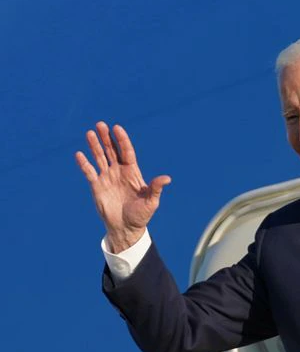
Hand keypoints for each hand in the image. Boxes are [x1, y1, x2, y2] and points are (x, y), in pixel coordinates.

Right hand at [75, 122, 170, 252]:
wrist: (126, 228)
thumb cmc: (141, 214)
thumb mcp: (151, 201)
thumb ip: (156, 188)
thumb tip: (167, 178)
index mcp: (132, 172)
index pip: (126, 152)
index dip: (122, 140)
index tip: (117, 128)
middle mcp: (119, 172)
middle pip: (111, 151)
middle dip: (106, 138)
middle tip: (100, 124)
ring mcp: (107, 178)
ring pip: (100, 158)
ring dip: (95, 146)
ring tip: (89, 133)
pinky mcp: (97, 186)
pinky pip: (89, 172)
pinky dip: (84, 164)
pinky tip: (79, 154)